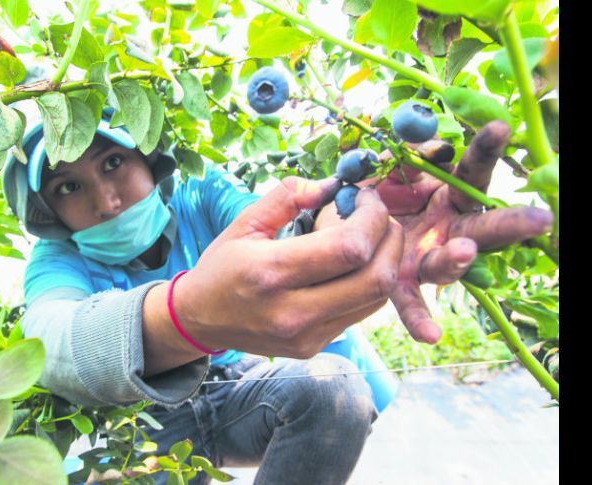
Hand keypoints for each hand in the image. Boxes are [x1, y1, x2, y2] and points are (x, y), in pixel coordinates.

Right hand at [174, 176, 403, 358]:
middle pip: (376, 279)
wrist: (199, 319)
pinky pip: (360, 312)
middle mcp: (292, 311)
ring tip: (369, 237)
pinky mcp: (314, 346)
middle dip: (391, 240)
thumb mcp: (245, 222)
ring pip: (376, 299)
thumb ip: (287, 196)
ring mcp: (306, 335)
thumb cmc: (222, 266)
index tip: (366, 198)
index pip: (349, 248)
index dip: (372, 218)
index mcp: (271, 272)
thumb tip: (331, 185)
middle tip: (378, 216)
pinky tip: (353, 264)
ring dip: (385, 262)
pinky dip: (368, 283)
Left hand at [316, 121, 553, 343]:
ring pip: (450, 263)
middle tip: (541, 219)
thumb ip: (410, 153)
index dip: (485, 152)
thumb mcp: (389, 164)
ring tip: (464, 251)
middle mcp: (449, 229)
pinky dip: (420, 318)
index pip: (473, 172)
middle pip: (485, 227)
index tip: (499, 128)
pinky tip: (430, 335)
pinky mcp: (402, 280)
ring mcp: (428, 257)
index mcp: (449, 195)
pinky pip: (411, 300)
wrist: (340, 218)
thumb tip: (431, 142)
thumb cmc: (375, 187)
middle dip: (512, 223)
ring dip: (459, 259)